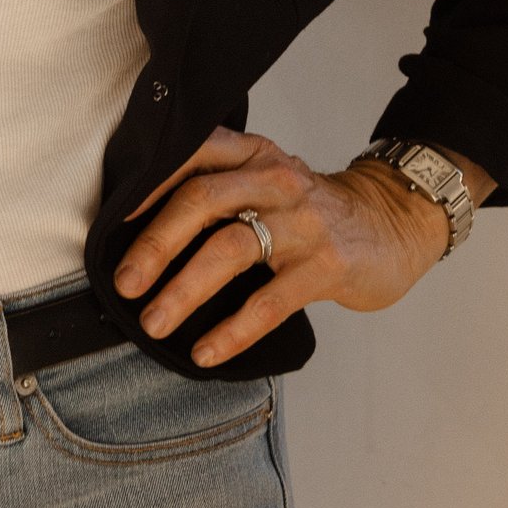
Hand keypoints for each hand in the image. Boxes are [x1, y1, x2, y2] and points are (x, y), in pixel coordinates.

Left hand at [112, 126, 490, 368]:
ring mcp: (304, 223)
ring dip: (184, 289)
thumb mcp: (268, 181)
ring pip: (230, 249)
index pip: (193, 156)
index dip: (148, 187)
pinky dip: (232, 330)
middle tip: (126, 284)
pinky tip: (205, 351)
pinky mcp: (327, 266)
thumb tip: (139, 231)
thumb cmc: (312, 210)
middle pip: (202, 201)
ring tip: (155, 323)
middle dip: (156, 244)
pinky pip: (269, 301)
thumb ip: (219, 190)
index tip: (113, 224)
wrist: (394, 223)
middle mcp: (276, 180)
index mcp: (253, 156)